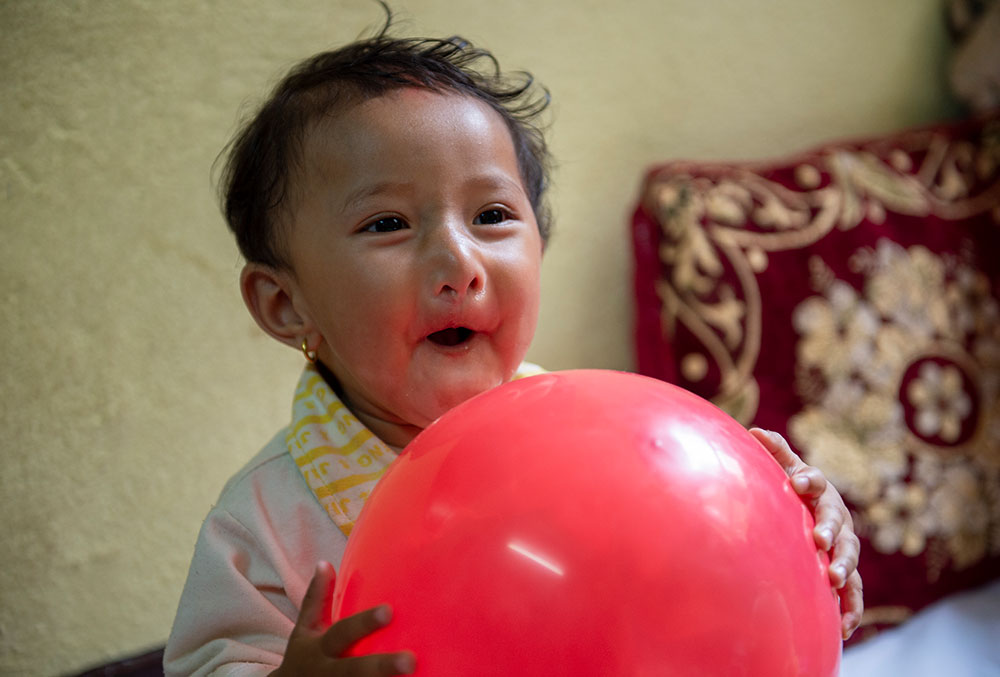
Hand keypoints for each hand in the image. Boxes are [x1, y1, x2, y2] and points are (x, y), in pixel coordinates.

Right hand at [271, 561, 415, 675]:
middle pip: (354, 672)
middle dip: (381, 667)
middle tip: (410, 660)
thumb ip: (315, 599)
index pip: (343, 634)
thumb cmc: (303, 657)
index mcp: (319, 650)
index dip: (364, 623)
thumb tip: (325, 563)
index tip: (388, 611)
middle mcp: (327, 673)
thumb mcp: (303, 629)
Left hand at [750, 429, 863, 640]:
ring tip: (833, 579)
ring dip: (843, 567)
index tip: (796, 481)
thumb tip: (754, 430)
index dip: (807, 479)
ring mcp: (844, 546)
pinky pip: (853, 593)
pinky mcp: (845, 574)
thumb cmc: (793, 491)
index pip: (814, 480)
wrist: (815, 517)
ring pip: (849, 557)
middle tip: (821, 540)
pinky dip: (851, 608)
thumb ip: (774, 452)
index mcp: (818, 491)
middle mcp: (837, 517)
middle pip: (837, 522)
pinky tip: (843, 628)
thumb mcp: (784, 469)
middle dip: (830, 530)